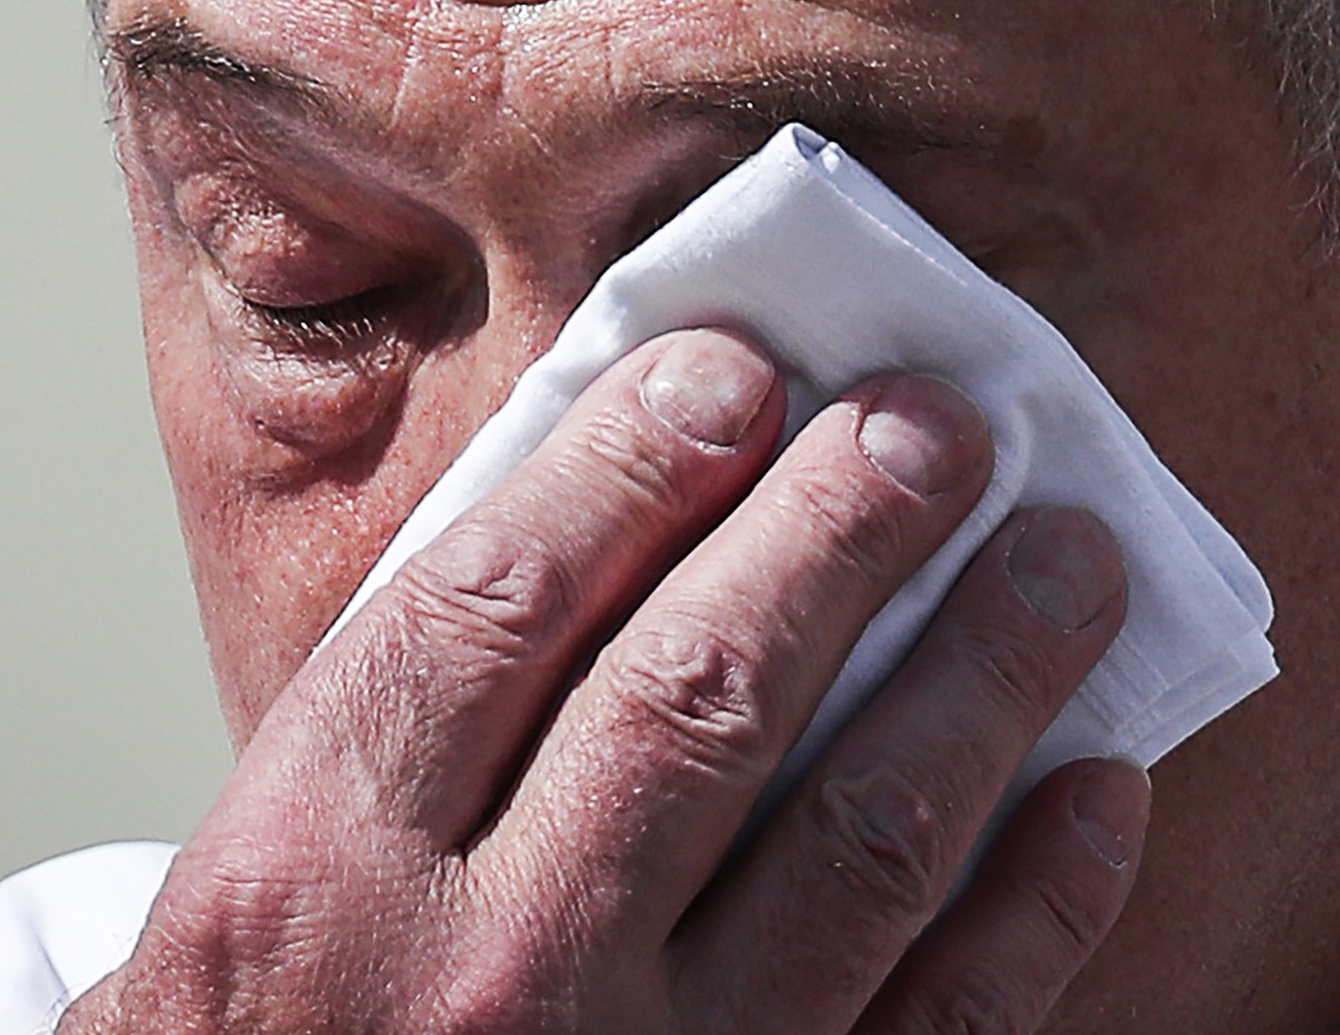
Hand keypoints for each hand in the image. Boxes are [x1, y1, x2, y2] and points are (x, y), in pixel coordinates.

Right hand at [58, 328, 1148, 1033]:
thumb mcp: (241, 917)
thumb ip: (381, 741)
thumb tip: (592, 521)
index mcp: (308, 887)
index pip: (495, 605)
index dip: (628, 461)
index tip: (732, 370)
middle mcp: (484, 982)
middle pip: (701, 689)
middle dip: (841, 529)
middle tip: (935, 423)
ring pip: (861, 839)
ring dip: (987, 674)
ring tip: (1064, 556)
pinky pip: (950, 1025)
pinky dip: (1045, 899)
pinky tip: (1098, 780)